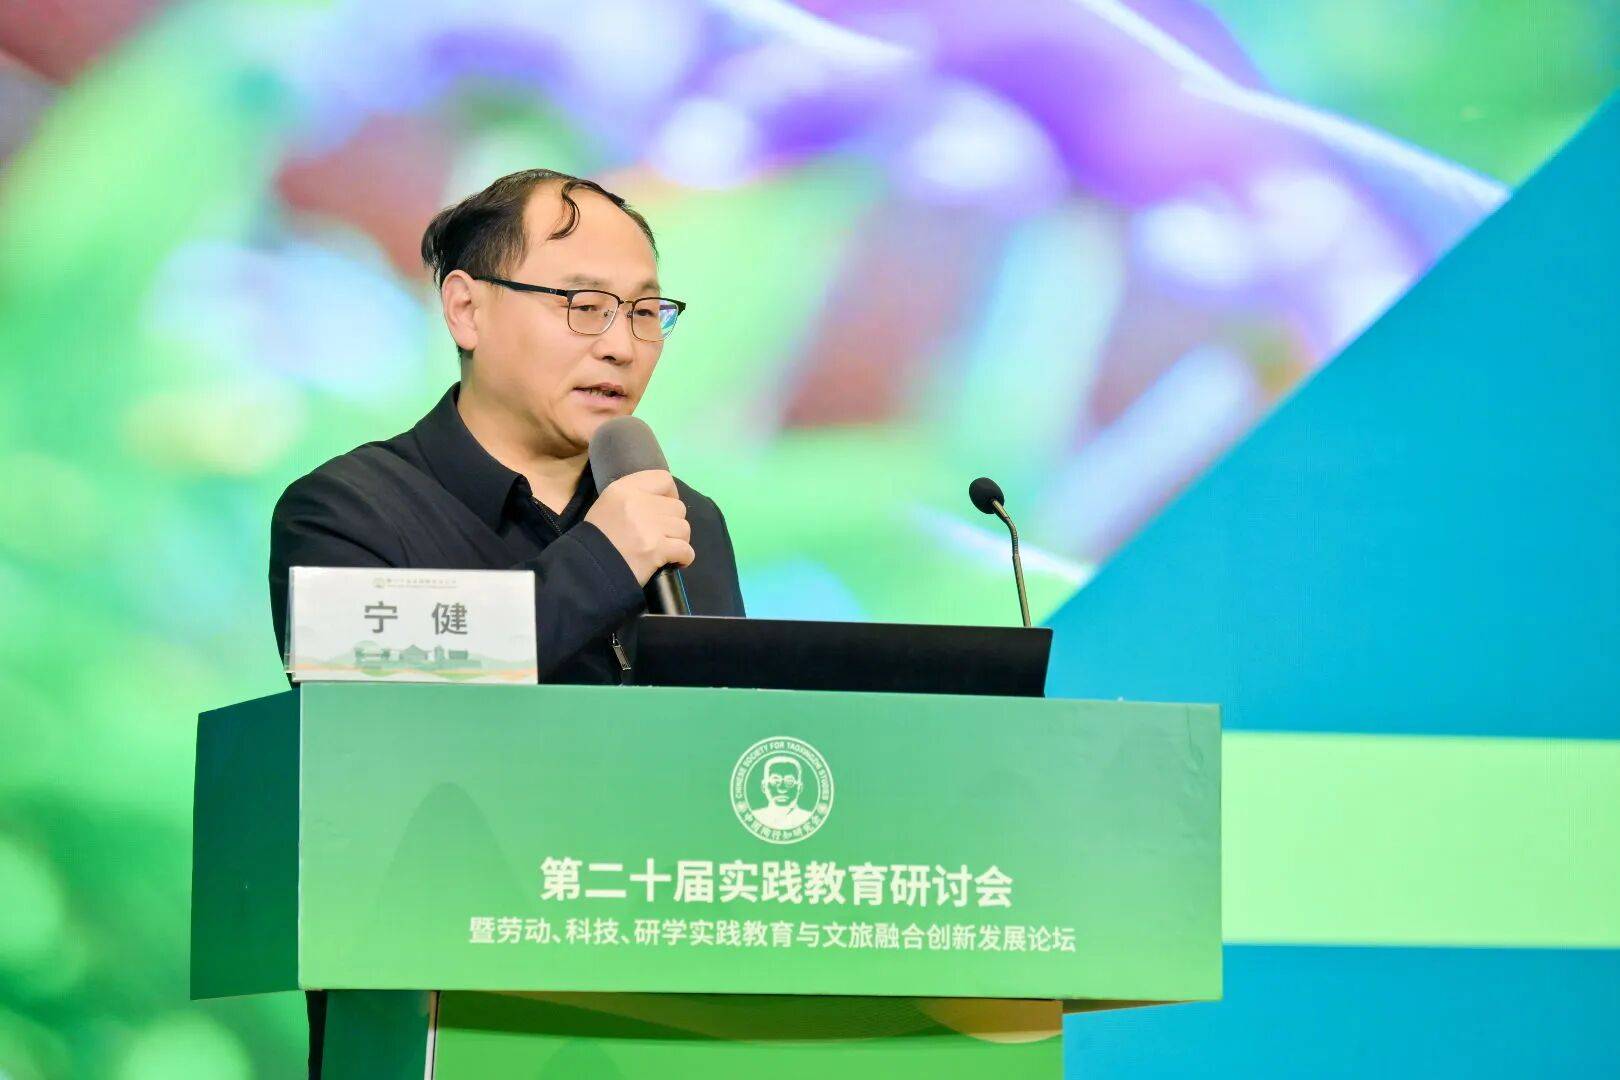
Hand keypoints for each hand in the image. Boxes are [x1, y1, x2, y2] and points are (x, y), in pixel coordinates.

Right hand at [585, 469, 694, 585]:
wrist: (588, 569)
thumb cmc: (598, 538)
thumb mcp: (608, 504)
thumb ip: (634, 497)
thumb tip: (662, 501)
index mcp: (625, 488)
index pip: (664, 479)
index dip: (670, 494)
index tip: (664, 509)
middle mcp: (639, 502)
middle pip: (678, 507)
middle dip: (673, 523)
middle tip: (661, 535)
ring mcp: (650, 526)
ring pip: (684, 528)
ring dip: (679, 540)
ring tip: (665, 549)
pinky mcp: (657, 549)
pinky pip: (686, 550)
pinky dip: (684, 557)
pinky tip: (674, 561)